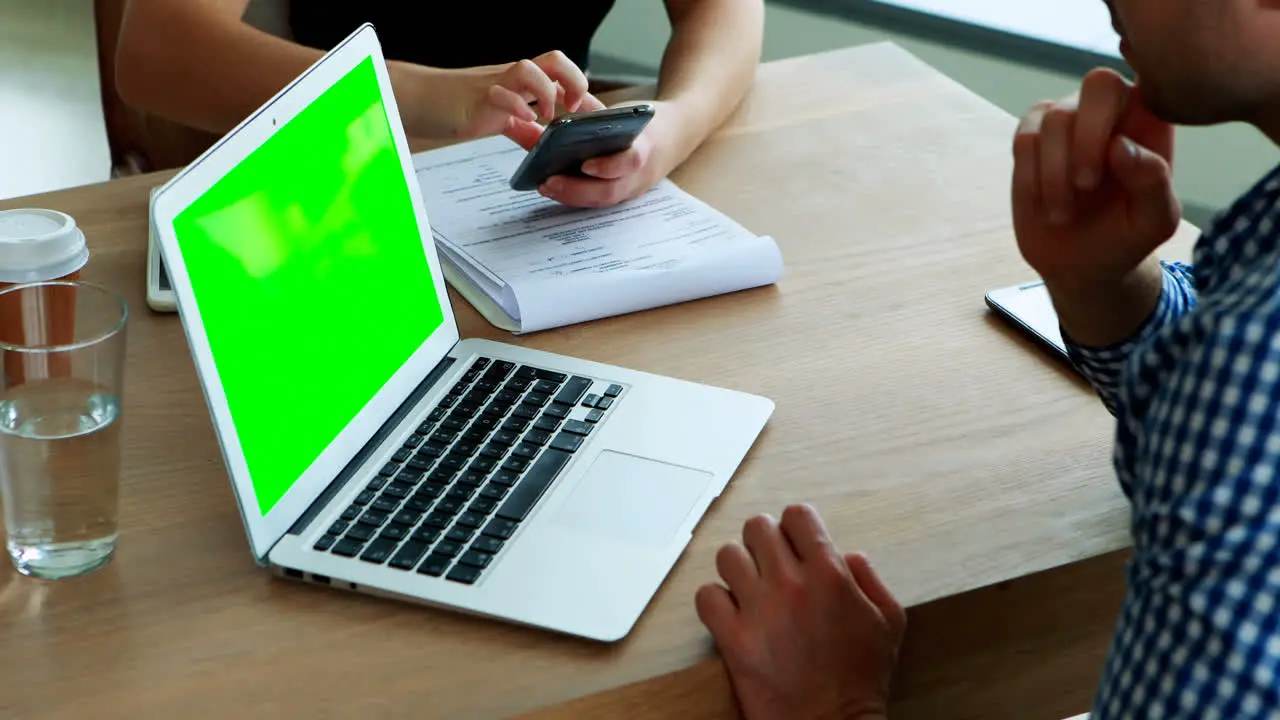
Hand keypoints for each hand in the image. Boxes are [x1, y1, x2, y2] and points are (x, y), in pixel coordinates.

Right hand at [429, 51, 599, 144]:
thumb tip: (545, 144)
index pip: (561, 74)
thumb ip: (524, 130)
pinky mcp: (479, 99)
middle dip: (574, 80)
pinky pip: (502, 93)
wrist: (422, 102)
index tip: (596, 114)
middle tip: (574, 107)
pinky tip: (525, 121)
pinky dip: (518, 107)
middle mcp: (512, 79)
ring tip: (548, 117)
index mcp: (521, 83)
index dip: (583, 92)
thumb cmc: (459, 107)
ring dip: (547, 91)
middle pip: (554, 59)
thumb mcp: (501, 120)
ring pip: (530, 67)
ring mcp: (496, 85)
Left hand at [536, 101, 681, 207]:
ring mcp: (633, 189)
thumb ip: (596, 116)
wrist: (675, 134)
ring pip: (603, 201)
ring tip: (544, 186)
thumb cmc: (643, 120)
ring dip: (571, 197)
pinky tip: (555, 188)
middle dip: (576, 189)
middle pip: (610, 191)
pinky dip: (576, 197)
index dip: (609, 166)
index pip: (631, 160)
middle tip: (547, 182)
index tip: (585, 165)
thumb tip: (556, 122)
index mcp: (646, 146)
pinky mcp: (625, 196)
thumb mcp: (624, 112)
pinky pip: (600, 201)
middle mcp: (641, 174)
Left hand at [695, 505, 905, 719]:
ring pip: (727, 555)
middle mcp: (792, 585)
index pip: (798, 515)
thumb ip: (870, 578)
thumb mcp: (889, 621)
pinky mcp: (734, 639)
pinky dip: (714, 601)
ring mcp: (759, 611)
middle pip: (757, 527)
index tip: (795, 542)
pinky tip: (730, 612)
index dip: (795, 526)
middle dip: (763, 541)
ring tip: (748, 587)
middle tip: (769, 563)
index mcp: (830, 575)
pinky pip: (706, 596)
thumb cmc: (862, 679)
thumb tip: (847, 554)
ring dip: (737, 568)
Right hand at [1013, 67, 1180, 290]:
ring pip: (1054, 120)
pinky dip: (1031, 179)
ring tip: (1063, 214)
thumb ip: (1152, 183)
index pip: (1152, 74)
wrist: (1081, 262)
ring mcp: (1067, 117)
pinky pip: (1024, 142)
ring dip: (1055, 174)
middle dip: (1088, 136)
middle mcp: (1110, 107)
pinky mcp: (1030, 136)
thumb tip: (1120, 146)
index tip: (1127, 140)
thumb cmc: (1127, 235)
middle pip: (1098, 84)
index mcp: (1151, 118)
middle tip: (1086, 185)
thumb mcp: (1154, 221)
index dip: (1142, 87)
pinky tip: (1044, 206)